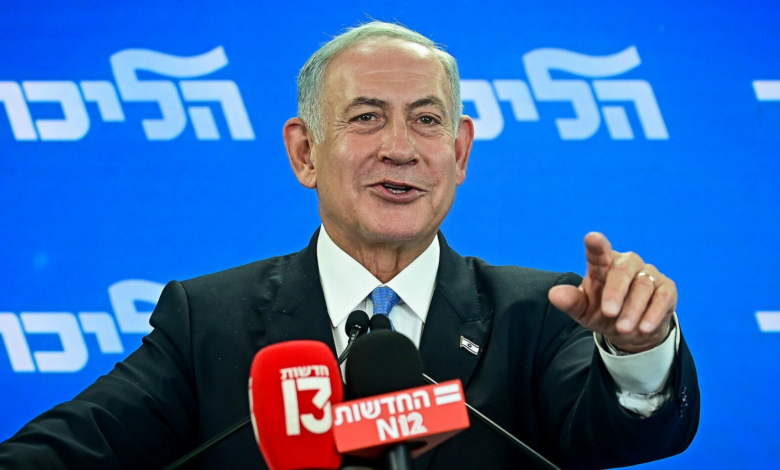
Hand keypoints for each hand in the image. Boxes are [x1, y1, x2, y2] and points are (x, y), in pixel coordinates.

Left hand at [548, 232, 676, 352]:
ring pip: (643, 286)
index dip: (596, 244)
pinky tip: (644, 328)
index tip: (592, 238)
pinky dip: (653, 313)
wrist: (629, 331)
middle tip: (609, 313)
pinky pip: (662, 297)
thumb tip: (554, 294)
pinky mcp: (666, 288)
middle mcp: (627, 263)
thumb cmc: (601, 313)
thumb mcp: (583, 311)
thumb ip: (570, 302)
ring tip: (623, 329)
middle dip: (616, 292)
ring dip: (633, 309)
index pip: (598, 251)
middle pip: (623, 270)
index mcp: (602, 264)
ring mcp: (648, 274)